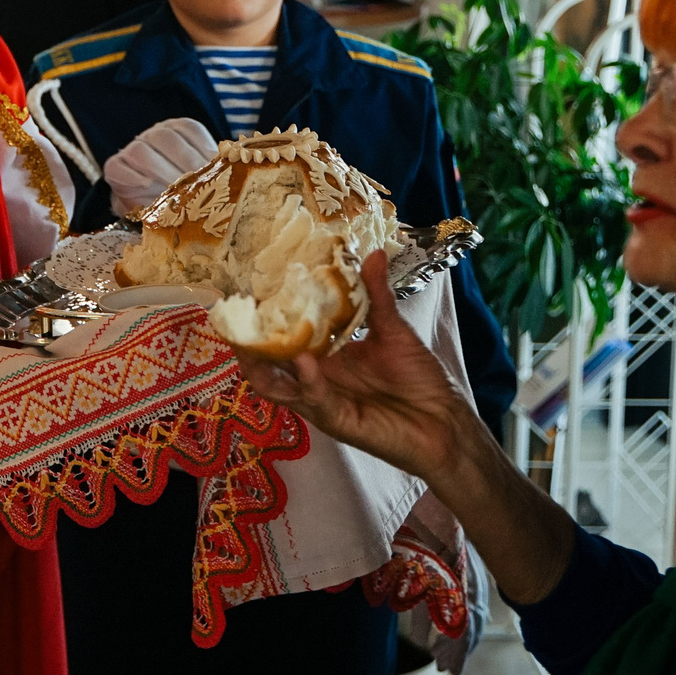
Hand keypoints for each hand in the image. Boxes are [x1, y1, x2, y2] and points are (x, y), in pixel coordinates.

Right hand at [105, 116, 219, 216]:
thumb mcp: (200, 179)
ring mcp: (133, 149)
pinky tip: (145, 186)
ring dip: (158, 170)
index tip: (212, 168)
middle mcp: (156, 135)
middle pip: (166, 138)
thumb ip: (212, 173)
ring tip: (172, 188)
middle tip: (195, 183)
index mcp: (180, 131)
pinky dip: (131, 176)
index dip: (201, 147)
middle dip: (183, 161)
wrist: (150, 205)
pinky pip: (118, 166)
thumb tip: (235, 175)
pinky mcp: (115, 166)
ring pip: (142, 150)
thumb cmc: (182, 190)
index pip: (190, 129)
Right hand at [237, 253, 487, 482]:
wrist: (444, 421)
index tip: (248, 289)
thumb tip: (374, 253)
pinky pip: (315, 401)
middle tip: (231, 316)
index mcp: (324, 356)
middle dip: (245, 343)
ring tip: (248, 341)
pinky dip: (308, 381)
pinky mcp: (338, 420)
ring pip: (275, 388)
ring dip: (260, 366)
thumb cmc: (418, 379)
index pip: (283, 336)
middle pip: (266, 364)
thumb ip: (376, 296)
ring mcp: (322, 401)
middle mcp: (315, 379)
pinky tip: (305, 359)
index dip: (263, 317)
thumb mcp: (393, 330)